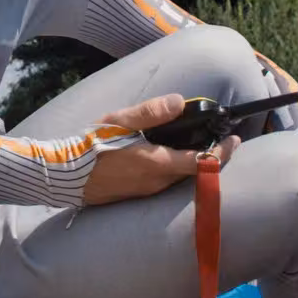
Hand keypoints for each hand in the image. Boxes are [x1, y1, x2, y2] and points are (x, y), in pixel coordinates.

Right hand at [82, 93, 241, 205]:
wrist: (62, 173)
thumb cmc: (89, 145)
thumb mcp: (120, 120)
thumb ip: (152, 112)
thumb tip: (180, 101)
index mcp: (156, 164)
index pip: (203, 162)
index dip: (223, 151)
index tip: (235, 140)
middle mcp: (155, 183)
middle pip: (193, 172)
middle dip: (208, 155)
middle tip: (214, 137)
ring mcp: (144, 193)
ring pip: (177, 179)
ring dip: (188, 163)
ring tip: (189, 143)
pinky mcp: (133, 196)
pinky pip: (161, 184)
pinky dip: (171, 170)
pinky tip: (161, 156)